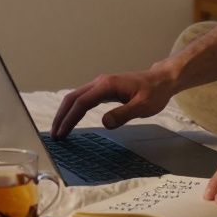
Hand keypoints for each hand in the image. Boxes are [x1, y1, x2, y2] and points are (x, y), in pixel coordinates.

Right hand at [50, 67, 175, 139]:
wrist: (162, 80)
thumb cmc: (154, 93)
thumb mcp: (143, 106)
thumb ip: (124, 114)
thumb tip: (104, 123)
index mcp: (107, 85)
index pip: (82, 103)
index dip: (70, 119)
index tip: (62, 134)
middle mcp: (100, 82)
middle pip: (73, 98)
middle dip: (61, 116)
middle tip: (54, 135)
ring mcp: (101, 85)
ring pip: (77, 97)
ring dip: (66, 113)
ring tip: (59, 130)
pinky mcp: (104, 89)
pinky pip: (84, 99)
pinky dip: (74, 110)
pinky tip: (72, 119)